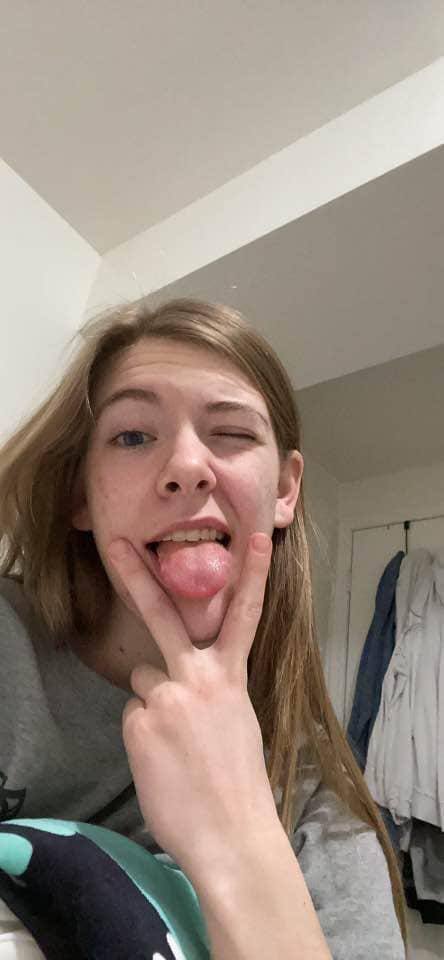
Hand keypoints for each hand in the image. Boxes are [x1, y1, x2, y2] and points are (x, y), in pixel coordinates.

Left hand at [107, 532, 279, 878]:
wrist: (230, 834)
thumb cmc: (238, 786)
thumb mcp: (238, 724)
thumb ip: (211, 693)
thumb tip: (171, 687)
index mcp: (232, 679)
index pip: (245, 616)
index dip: (253, 574)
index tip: (257, 537)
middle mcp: (197, 679)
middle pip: (162, 616)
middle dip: (138, 574)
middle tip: (117, 543)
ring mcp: (165, 698)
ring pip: (143, 682)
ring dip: (152, 705)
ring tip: (175, 747)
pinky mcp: (138, 723)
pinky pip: (133, 716)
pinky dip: (142, 735)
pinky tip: (162, 762)